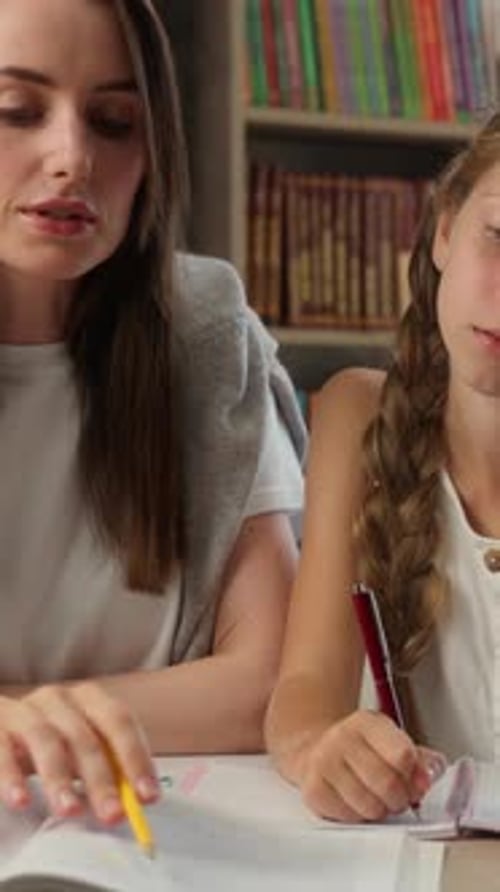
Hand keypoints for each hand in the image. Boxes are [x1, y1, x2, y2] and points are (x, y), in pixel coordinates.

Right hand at [0, 682, 159, 823]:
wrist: (1, 731)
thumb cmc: (50, 744)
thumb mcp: (81, 750)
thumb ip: (108, 768)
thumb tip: (138, 800)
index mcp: (89, 698)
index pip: (119, 721)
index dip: (136, 758)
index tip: (147, 797)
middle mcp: (58, 698)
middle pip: (85, 736)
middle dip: (101, 778)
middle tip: (111, 814)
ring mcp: (24, 710)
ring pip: (46, 740)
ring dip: (60, 778)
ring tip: (69, 810)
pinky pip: (2, 750)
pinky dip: (11, 777)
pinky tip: (20, 800)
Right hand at [299, 710, 440, 821]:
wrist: (315, 748)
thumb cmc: (360, 748)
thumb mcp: (391, 741)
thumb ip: (419, 758)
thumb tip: (432, 774)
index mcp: (367, 722)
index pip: (403, 755)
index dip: (415, 777)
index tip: (416, 782)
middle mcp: (342, 737)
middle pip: (388, 785)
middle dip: (400, 799)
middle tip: (397, 797)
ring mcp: (324, 762)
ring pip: (370, 807)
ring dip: (380, 810)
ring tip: (375, 798)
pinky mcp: (313, 788)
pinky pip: (349, 818)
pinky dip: (358, 816)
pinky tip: (355, 801)